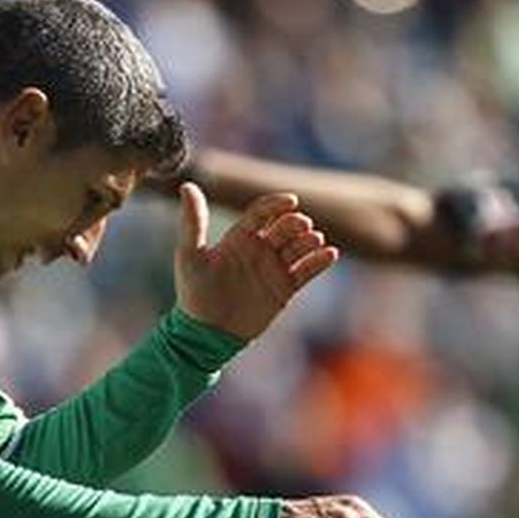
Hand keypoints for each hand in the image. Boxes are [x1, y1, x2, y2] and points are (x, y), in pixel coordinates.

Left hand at [174, 182, 338, 340]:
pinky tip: (330, 254)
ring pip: (298, 247)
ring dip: (309, 241)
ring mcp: (273, 268)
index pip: (263, 212)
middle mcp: (259, 249)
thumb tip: (188, 184)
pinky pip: (306, 271)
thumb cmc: (195, 293)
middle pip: (285, 228)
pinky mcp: (284, 288)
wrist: (207, 333)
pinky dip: (320, 262)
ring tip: (315, 240)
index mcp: (239, 237)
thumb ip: (193, 221)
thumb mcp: (190, 254)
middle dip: (296, 223)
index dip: (276, 204)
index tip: (290, 201)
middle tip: (302, 225)